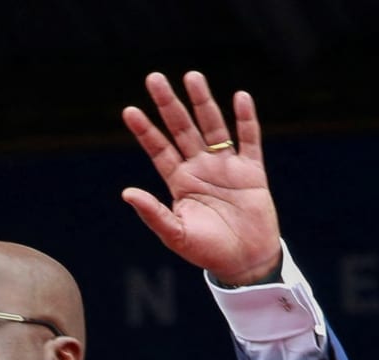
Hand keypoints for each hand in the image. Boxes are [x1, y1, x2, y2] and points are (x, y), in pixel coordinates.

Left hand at [119, 71, 280, 285]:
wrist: (244, 263)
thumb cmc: (207, 252)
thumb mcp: (175, 235)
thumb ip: (153, 213)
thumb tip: (126, 193)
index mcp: (180, 182)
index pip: (159, 149)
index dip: (145, 130)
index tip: (129, 110)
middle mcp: (200, 168)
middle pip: (182, 129)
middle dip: (168, 104)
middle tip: (154, 78)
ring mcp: (226, 167)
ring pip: (213, 126)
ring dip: (203, 102)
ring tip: (192, 76)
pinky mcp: (252, 171)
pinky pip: (249, 140)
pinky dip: (246, 120)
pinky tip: (240, 98)